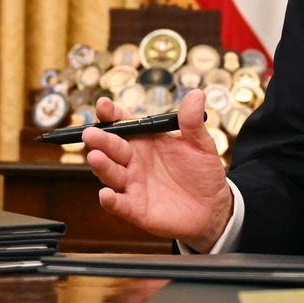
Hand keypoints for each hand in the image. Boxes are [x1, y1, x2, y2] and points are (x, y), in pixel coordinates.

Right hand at [83, 89, 232, 252]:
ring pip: (111, 173)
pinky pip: (119, 204)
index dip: (112, 114)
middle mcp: (134, 161)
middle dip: (101, 139)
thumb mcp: (201, 144)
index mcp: (147, 141)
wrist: (212, 207)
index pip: (125, 124)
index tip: (103, 105)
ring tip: (96, 157)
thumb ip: (193, 122)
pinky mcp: (135, 208)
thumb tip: (197, 94)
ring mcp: (133, 184)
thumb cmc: (202, 173)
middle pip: (112, 148)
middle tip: (91, 132)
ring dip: (102, 165)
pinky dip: (110, 200)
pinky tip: (106, 194)